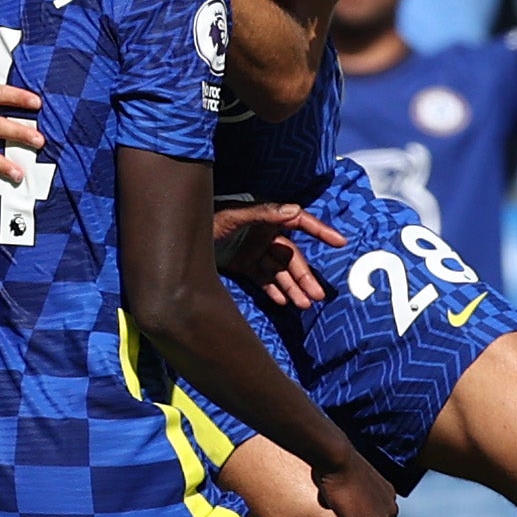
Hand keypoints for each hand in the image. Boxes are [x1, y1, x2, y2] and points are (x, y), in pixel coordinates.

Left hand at [214, 202, 346, 309]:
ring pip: (280, 271)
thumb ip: (262, 213)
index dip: (321, 231)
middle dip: (304, 276)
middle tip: (317, 296)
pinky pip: (264, 278)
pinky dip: (274, 290)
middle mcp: (263, 234)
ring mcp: (253, 250)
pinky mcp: (243, 264)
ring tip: (303, 305)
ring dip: (292, 287)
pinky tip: (284, 302)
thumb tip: (294, 210)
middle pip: (291, 256)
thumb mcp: (232, 216)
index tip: (340, 242)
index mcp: (265, 218)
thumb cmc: (205, 219)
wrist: (176, 240)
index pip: (299, 221)